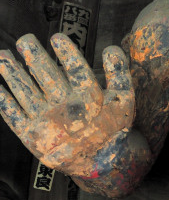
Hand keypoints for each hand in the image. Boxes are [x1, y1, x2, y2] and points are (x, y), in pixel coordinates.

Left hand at [0, 34, 134, 175]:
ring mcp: (47, 123)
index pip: (77, 71)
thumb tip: (112, 48)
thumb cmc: (112, 126)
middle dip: (34, 56)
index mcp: (90, 101)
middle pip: (48, 77)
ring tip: (2, 55)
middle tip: (24, 39)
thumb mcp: (125, 100)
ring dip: (12, 73)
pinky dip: (3, 100)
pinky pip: (12, 116)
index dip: (68, 54)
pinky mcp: (32, 136)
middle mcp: (67, 110)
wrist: (99, 162)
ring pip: (26, 92)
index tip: (57, 36)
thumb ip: (120, 74)